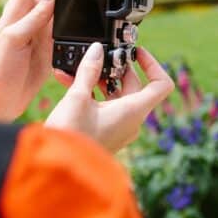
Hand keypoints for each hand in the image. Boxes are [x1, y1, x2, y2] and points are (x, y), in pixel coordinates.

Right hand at [46, 44, 174, 152]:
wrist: (57, 168)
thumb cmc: (71, 134)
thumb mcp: (77, 97)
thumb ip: (89, 71)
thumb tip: (97, 49)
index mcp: (133, 111)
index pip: (161, 85)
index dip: (153, 64)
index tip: (135, 52)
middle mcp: (131, 120)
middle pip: (133, 86)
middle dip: (115, 68)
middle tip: (99, 54)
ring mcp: (118, 128)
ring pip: (115, 96)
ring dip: (98, 79)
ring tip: (77, 66)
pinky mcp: (104, 132)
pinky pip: (103, 107)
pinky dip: (90, 93)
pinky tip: (67, 80)